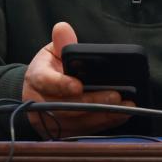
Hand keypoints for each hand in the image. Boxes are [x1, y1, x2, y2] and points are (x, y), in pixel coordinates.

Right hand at [21, 21, 133, 137]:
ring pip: (76, 122)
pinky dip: (103, 125)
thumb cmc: (49, 68)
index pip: (46, 82)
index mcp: (36, 78)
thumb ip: (61, 42)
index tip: (78, 85)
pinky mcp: (60, 133)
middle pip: (65, 107)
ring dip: (102, 116)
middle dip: (92, 102)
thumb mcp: (51, 51)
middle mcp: (39, 103)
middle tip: (116, 96)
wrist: (36, 92)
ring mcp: (49, 122)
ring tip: (125, 107)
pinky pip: (83, 131)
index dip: (61, 85)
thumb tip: (63, 28)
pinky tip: (120, 116)